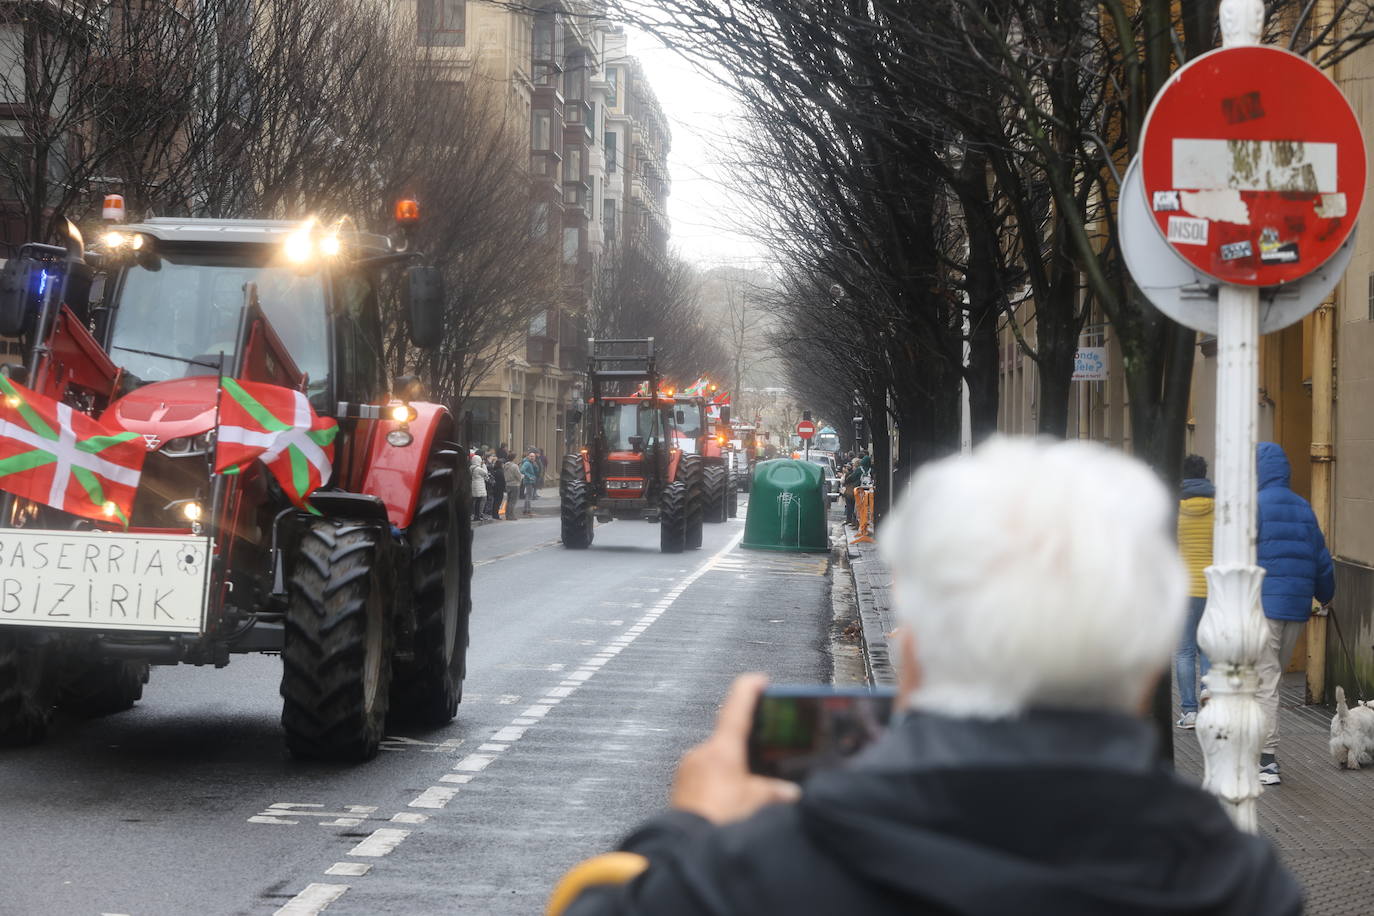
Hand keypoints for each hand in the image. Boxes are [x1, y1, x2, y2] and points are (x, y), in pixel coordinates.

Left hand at [670, 674, 800, 824]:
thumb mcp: (757, 803)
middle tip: (763, 760)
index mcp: (722, 748)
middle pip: (729, 737)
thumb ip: (776, 792)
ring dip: (732, 771)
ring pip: (717, 760)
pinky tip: (729, 803)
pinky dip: (719, 784)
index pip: (737, 705)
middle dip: (747, 748)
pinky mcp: (681, 786)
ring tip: (747, 793)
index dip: (751, 687)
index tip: (761, 680)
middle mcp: (701, 752)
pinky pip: (705, 777)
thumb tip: (790, 791)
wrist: (686, 848)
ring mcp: (688, 769)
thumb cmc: (717, 821)